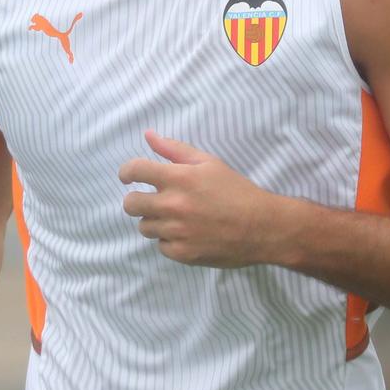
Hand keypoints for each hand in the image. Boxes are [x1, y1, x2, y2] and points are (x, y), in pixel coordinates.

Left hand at [118, 131, 283, 268]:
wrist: (262, 227)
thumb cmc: (236, 191)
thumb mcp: (209, 163)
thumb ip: (174, 149)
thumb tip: (148, 135)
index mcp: (179, 178)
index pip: (135, 171)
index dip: (126, 172)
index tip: (127, 177)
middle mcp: (174, 205)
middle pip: (131, 204)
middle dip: (137, 200)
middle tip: (152, 200)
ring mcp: (177, 232)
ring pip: (144, 226)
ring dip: (155, 221)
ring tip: (176, 218)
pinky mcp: (182, 253)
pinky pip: (160, 245)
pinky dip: (169, 240)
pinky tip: (187, 234)